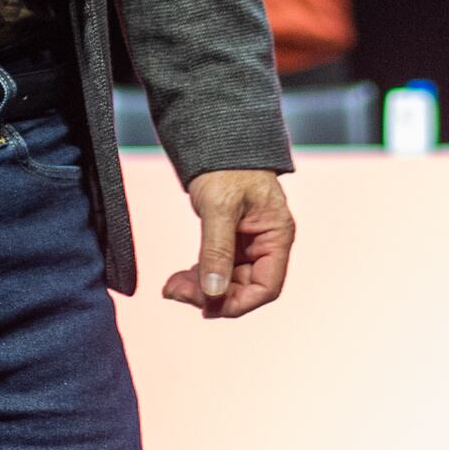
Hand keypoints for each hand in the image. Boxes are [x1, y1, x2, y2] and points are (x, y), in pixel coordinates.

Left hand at [163, 169, 293, 318]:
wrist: (217, 142)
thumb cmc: (226, 168)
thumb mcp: (219, 208)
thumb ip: (217, 251)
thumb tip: (213, 293)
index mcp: (276, 236)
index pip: (267, 287)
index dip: (238, 303)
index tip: (206, 307)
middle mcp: (267, 244)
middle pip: (245, 288)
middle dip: (212, 296)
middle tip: (176, 292)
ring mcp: (250, 244)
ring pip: (228, 282)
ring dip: (201, 289)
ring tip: (171, 287)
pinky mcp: (232, 241)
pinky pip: (219, 269)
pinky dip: (199, 276)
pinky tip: (178, 279)